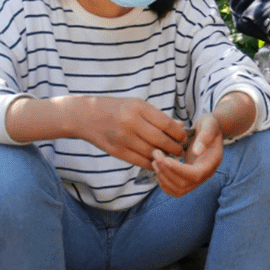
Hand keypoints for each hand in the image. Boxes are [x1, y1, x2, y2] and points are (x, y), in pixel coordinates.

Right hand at [36, 96, 186, 170]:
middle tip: (180, 150)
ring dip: (164, 157)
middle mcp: (131, 122)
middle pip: (161, 140)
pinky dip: (151, 163)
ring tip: (170, 157)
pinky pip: (139, 161)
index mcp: (139, 108)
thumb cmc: (116, 108)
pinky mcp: (116, 151)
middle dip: (174, 147)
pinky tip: (156, 162)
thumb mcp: (137, 105)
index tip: (184, 137)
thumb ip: (158, 116)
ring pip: (151, 152)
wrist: (85, 115)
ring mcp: (123, 138)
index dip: (179, 133)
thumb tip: (180, 126)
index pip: (166, 123)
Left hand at [152, 113, 223, 196]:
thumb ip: (206, 136)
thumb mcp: (209, 124)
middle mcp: (206, 174)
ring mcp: (197, 179)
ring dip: (163, 178)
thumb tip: (197, 151)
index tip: (166, 159)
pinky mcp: (188, 180)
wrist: (209, 130)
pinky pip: (175, 190)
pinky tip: (158, 168)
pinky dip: (164, 183)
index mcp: (212, 162)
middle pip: (184, 185)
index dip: (179, 170)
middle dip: (166, 172)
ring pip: (178, 190)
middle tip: (155, 154)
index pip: (195, 175)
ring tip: (154, 161)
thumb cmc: (209, 125)